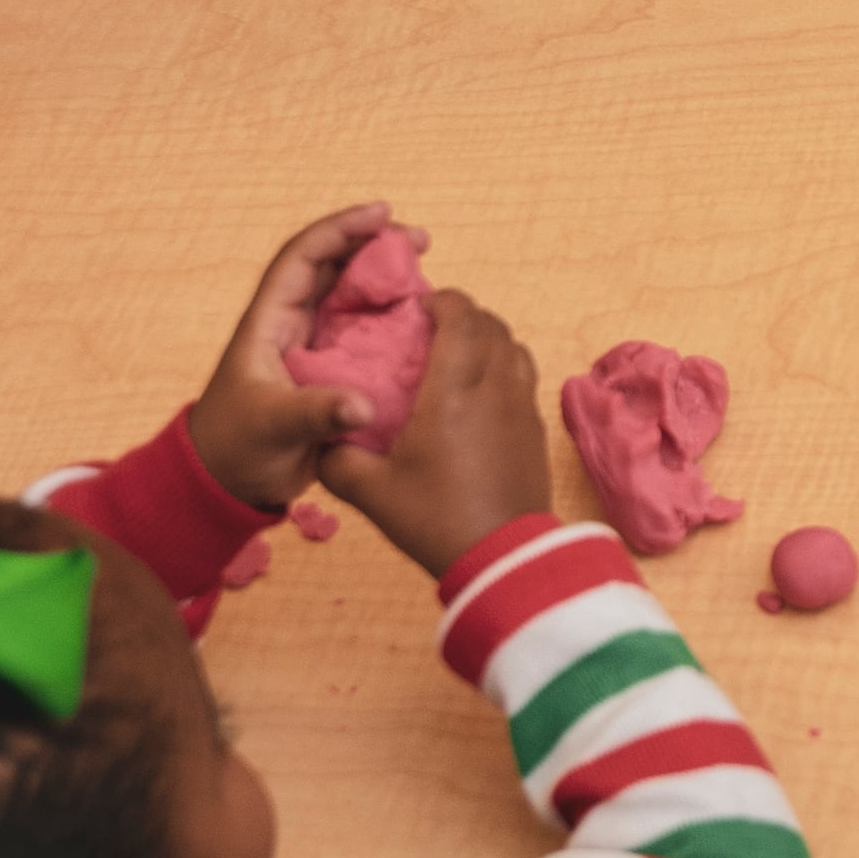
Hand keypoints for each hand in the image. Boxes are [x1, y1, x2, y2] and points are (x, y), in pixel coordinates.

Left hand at [190, 201, 394, 508]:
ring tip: (425, 269)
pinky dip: (393, 317)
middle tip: (421, 240)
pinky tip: (421, 318)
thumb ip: (315, 413)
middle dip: (375, 243)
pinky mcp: (334, 369)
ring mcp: (315, 344)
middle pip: (335, 266)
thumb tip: (362, 406)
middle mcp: (293, 323)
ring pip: (353, 295)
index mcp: (269, 321)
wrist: (231, 481)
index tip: (382, 215)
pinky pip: (367, 330)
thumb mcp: (272, 426)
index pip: (303, 257)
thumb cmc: (237, 447)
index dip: (340, 229)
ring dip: (387, 277)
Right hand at [318, 286, 550, 580]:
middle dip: (464, 315)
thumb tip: (321, 440)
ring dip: (488, 339)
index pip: (462, 317)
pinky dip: (503, 367)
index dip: (443, 300)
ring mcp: (524, 407)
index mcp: (455, 391)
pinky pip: (524, 377)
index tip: (418, 307)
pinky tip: (478, 395)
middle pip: (493, 324)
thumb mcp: (370, 492)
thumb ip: (337, 458)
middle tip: (431, 328)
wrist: (502, 557)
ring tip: (456, 356)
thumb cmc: (435, 519)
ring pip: (515, 347)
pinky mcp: (537, 430)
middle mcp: (497, 388)